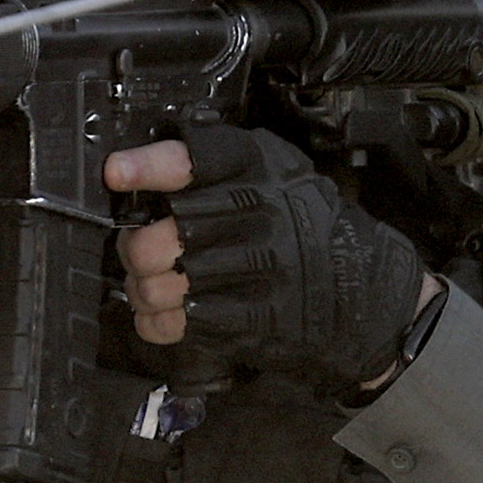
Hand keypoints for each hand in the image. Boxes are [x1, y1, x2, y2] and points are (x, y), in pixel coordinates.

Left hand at [106, 128, 432, 398]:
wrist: (366, 294)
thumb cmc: (313, 231)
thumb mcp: (283, 176)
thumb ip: (224, 168)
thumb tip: (143, 170)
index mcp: (264, 172)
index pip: (195, 160)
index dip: (148, 167)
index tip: (116, 173)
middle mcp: (261, 217)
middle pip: (165, 230)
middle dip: (135, 246)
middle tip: (138, 251)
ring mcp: (258, 272)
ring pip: (163, 281)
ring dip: (143, 289)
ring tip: (151, 287)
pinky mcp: (255, 320)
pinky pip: (180, 322)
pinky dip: (158, 323)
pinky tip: (166, 315)